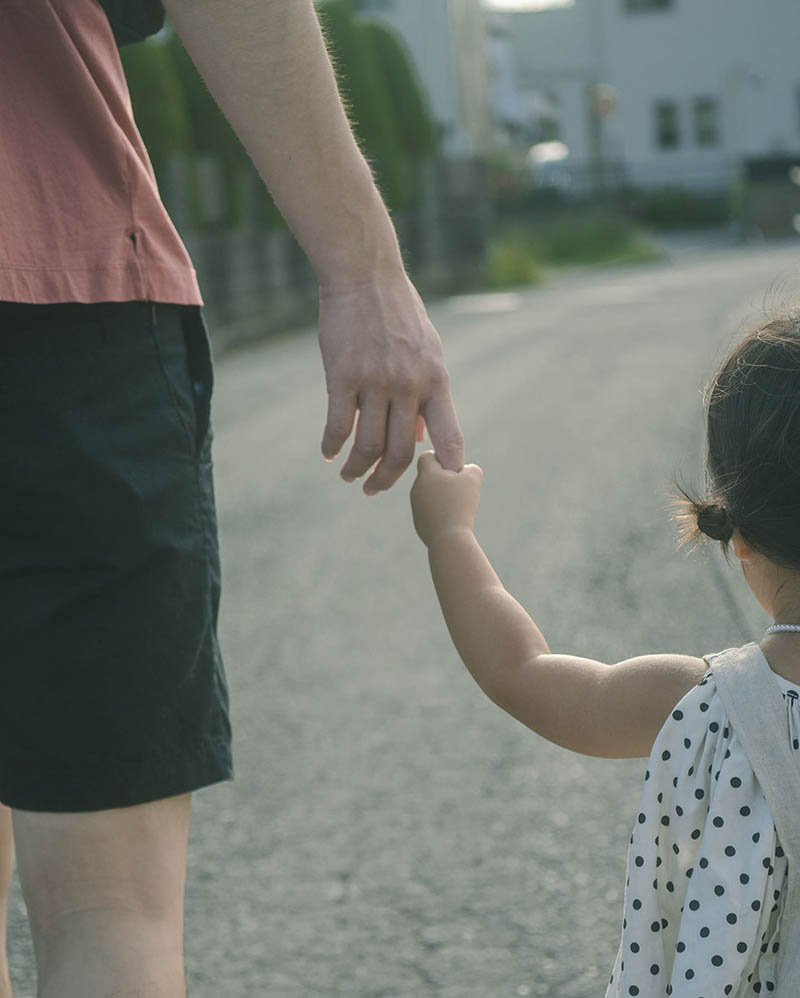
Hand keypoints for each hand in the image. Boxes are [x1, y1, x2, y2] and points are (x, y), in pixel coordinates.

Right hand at [318, 271, 464, 494]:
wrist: (365, 275)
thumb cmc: (397, 311)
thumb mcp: (427, 350)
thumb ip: (426, 393)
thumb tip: (421, 436)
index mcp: (436, 380)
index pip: (449, 437)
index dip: (447, 468)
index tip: (439, 488)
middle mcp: (409, 385)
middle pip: (401, 451)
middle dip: (388, 479)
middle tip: (375, 489)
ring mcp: (376, 382)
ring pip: (368, 444)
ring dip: (357, 468)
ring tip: (350, 476)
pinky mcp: (343, 376)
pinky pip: (339, 425)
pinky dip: (333, 445)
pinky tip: (329, 452)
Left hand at [410, 451, 483, 547]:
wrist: (449, 539)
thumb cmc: (460, 505)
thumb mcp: (473, 479)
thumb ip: (471, 468)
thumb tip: (465, 471)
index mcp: (425, 475)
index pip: (427, 456)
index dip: (442, 459)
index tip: (455, 470)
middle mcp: (416, 489)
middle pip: (431, 477)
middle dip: (446, 480)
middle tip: (461, 490)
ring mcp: (416, 508)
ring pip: (431, 496)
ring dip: (444, 497)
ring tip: (459, 507)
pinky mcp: (419, 524)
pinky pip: (431, 512)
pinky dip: (442, 513)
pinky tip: (453, 520)